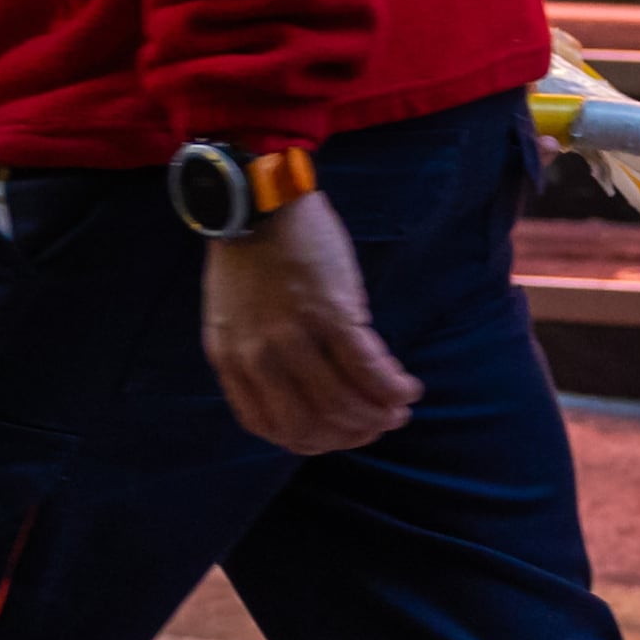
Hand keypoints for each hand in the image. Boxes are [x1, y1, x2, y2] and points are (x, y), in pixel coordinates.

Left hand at [203, 189, 421, 457]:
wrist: (256, 198)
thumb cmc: (248, 254)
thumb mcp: (231, 315)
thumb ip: (256, 356)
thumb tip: (302, 395)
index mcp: (231, 359)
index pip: (271, 427)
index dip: (312, 441)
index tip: (338, 435)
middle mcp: (260, 355)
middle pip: (312, 425)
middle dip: (351, 435)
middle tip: (378, 426)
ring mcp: (295, 335)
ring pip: (343, 403)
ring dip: (378, 415)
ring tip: (398, 409)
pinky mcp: (332, 311)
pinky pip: (368, 368)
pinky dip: (392, 387)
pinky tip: (407, 388)